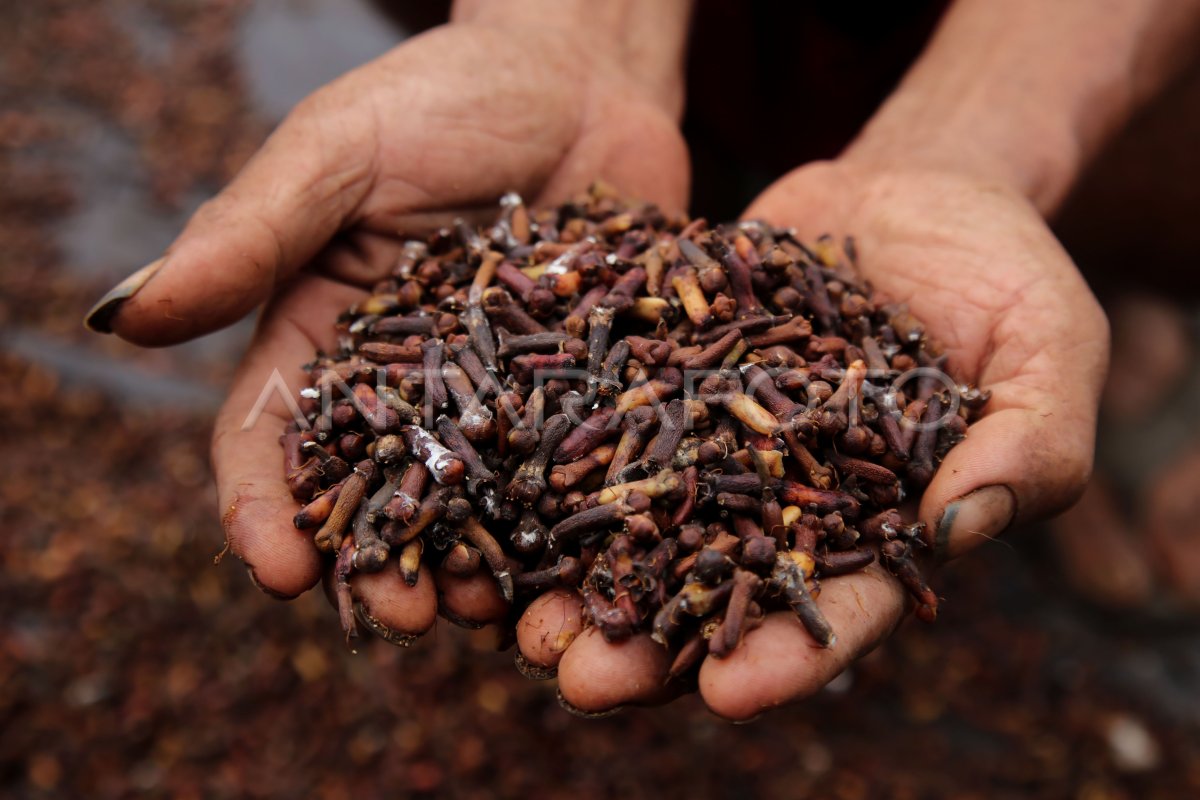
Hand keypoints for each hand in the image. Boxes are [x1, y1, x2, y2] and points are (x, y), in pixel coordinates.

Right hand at [86, 22, 688, 635]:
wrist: (579, 74)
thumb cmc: (444, 95)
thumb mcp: (340, 152)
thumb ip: (251, 233)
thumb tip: (125, 318)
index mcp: (322, 335)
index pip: (273, 435)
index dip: (266, 507)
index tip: (277, 569)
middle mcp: (404, 385)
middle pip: (376, 492)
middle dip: (379, 563)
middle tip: (400, 619)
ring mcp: (496, 398)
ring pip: (474, 504)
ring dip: (474, 566)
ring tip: (489, 614)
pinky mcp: (578, 394)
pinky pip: (569, 471)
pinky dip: (568, 523)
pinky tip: (578, 569)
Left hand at [533, 158, 1107, 719]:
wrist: (914, 195)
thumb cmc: (1004, 277)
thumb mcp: (1052, 351)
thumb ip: (1031, 444)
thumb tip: (958, 529)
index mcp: (875, 525)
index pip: (835, 608)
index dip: (787, 658)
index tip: (731, 695)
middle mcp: (775, 500)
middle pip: (709, 589)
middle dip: (646, 646)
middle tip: (578, 681)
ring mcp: (708, 440)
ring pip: (633, 521)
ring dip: (573, 571)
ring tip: (510, 612)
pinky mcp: (660, 374)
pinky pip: (600, 415)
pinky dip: (549, 448)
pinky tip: (493, 478)